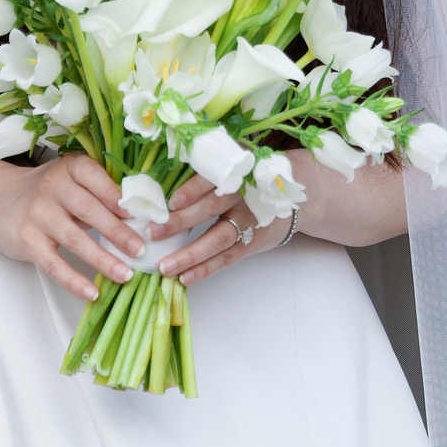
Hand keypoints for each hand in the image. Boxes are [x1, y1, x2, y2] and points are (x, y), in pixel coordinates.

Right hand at [0, 153, 142, 301]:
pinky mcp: (27, 241)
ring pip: (74, 240)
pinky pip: (54, 264)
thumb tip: (140, 214)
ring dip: (102, 259)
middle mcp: (51, 188)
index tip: (139, 213)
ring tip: (125, 275)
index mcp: (68, 169)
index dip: (116, 196)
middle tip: (140, 249)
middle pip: (88, 210)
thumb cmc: (45, 191)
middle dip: (117, 231)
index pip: (94, 178)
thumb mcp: (69, 179)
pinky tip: (92, 292)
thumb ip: (98, 191)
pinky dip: (74, 280)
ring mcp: (37, 215)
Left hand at [149, 174, 265, 284]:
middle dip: (181, 221)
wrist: (293, 199)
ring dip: (190, 254)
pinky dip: (205, 269)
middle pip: (211, 208)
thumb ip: (205, 174)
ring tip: (165, 266)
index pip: (212, 179)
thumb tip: (160, 188)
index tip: (170, 202)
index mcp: (236, 172)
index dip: (192, 189)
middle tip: (153, 232)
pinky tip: (185, 277)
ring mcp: (249, 222)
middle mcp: (244, 196)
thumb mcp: (234, 169)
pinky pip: (226, 258)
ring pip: (218, 239)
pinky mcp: (251, 244)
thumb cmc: (248, 182)